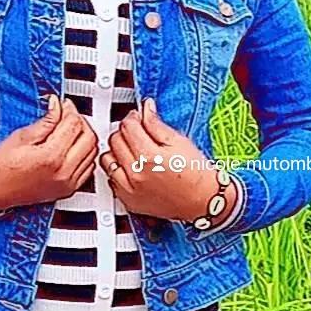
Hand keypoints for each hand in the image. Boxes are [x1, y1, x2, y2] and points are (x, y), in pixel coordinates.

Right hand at [0, 96, 98, 211]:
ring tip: (69, 129)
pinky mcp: (68, 190)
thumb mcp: (22, 136)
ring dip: (84, 136)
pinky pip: (88, 167)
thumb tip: (57, 105)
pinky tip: (73, 147)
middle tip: (67, 114)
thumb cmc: (1, 167)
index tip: (62, 104)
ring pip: (92, 152)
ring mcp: (67, 183)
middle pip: (88, 137)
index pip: (73, 124)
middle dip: (79, 121)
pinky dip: (85, 154)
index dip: (69, 109)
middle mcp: (63, 172)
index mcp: (51, 156)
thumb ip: (46, 120)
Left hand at [99, 98, 235, 222]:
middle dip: (125, 131)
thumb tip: (145, 108)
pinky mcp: (129, 201)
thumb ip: (156, 123)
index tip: (139, 117)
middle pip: (115, 140)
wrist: (203, 200)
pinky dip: (116, 170)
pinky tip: (129, 167)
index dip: (134, 117)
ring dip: (117, 150)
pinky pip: (110, 179)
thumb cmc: (195, 172)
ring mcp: (131, 190)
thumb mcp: (178, 141)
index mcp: (149, 156)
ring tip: (131, 149)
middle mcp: (136, 174)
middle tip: (137, 132)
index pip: (127, 126)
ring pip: (107, 159)